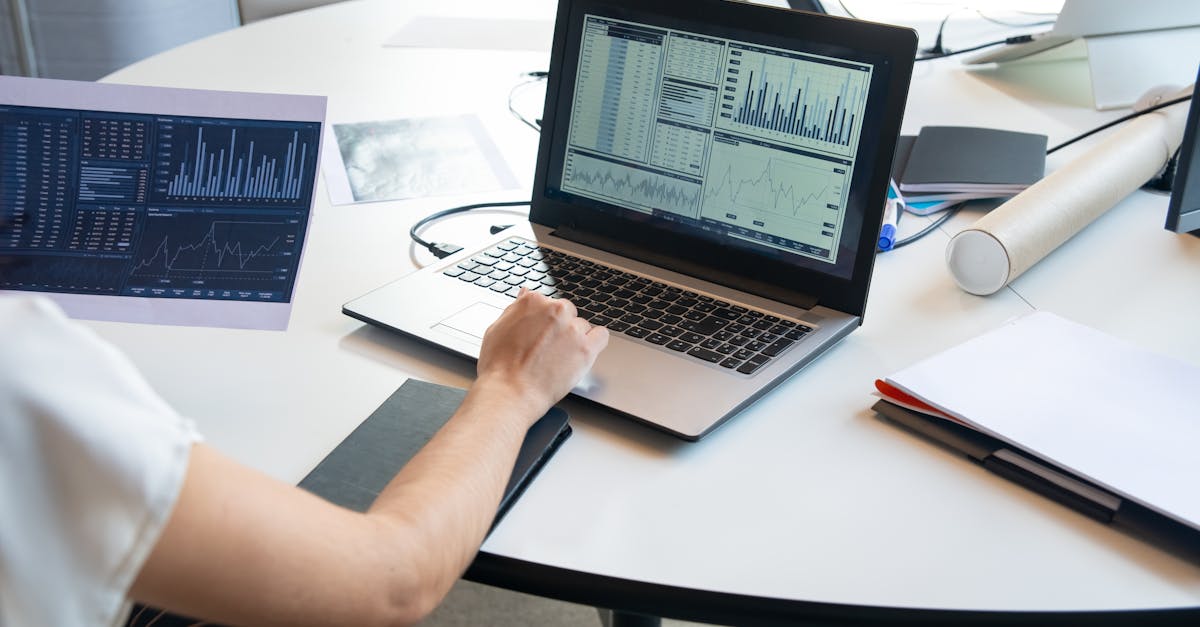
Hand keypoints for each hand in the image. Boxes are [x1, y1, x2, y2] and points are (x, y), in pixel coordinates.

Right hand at [473, 290, 608, 420]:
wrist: (511, 392)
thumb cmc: (500, 366)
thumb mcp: (497, 328)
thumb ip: (516, 309)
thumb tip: (525, 294)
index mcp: (533, 302)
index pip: (547, 304)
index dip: (543, 321)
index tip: (540, 334)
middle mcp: (555, 310)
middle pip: (566, 312)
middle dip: (560, 327)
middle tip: (548, 347)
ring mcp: (572, 329)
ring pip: (582, 326)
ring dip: (575, 338)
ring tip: (560, 358)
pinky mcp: (586, 348)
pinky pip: (602, 336)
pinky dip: (595, 343)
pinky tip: (583, 353)